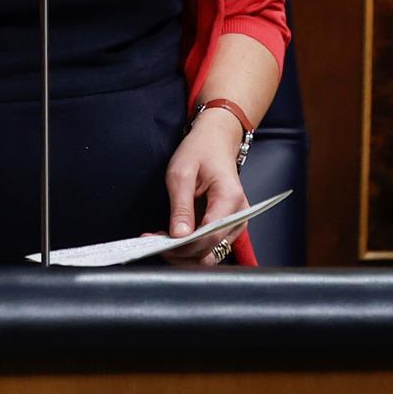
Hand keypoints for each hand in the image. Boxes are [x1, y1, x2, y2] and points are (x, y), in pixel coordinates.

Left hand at [161, 110, 250, 266]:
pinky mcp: (227, 225)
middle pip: (211, 248)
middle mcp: (238, 215)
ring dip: (184, 252)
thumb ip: (181, 206)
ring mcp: (235, 222)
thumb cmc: (199, 151)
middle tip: (153, 242)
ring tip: (159, 240)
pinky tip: (170, 238)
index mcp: (229, 199)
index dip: (185, 246)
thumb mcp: (181, 173)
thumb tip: (179, 235)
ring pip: (211, 251)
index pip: (209, 236)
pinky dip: (190, 246)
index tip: (160, 244)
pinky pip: (210, 243)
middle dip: (181, 251)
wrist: (215, 141)